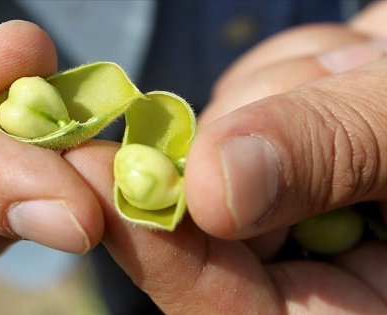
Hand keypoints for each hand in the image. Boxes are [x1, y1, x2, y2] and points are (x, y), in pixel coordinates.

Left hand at [63, 2, 385, 312]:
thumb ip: (337, 153)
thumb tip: (212, 186)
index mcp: (359, 307)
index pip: (234, 310)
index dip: (165, 252)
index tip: (101, 177)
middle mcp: (320, 268)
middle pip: (212, 224)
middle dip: (232, 142)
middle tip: (303, 84)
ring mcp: (299, 206)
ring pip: (219, 150)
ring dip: (279, 93)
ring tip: (363, 71)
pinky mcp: (290, 149)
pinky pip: (242, 105)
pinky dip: (283, 73)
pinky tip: (347, 67)